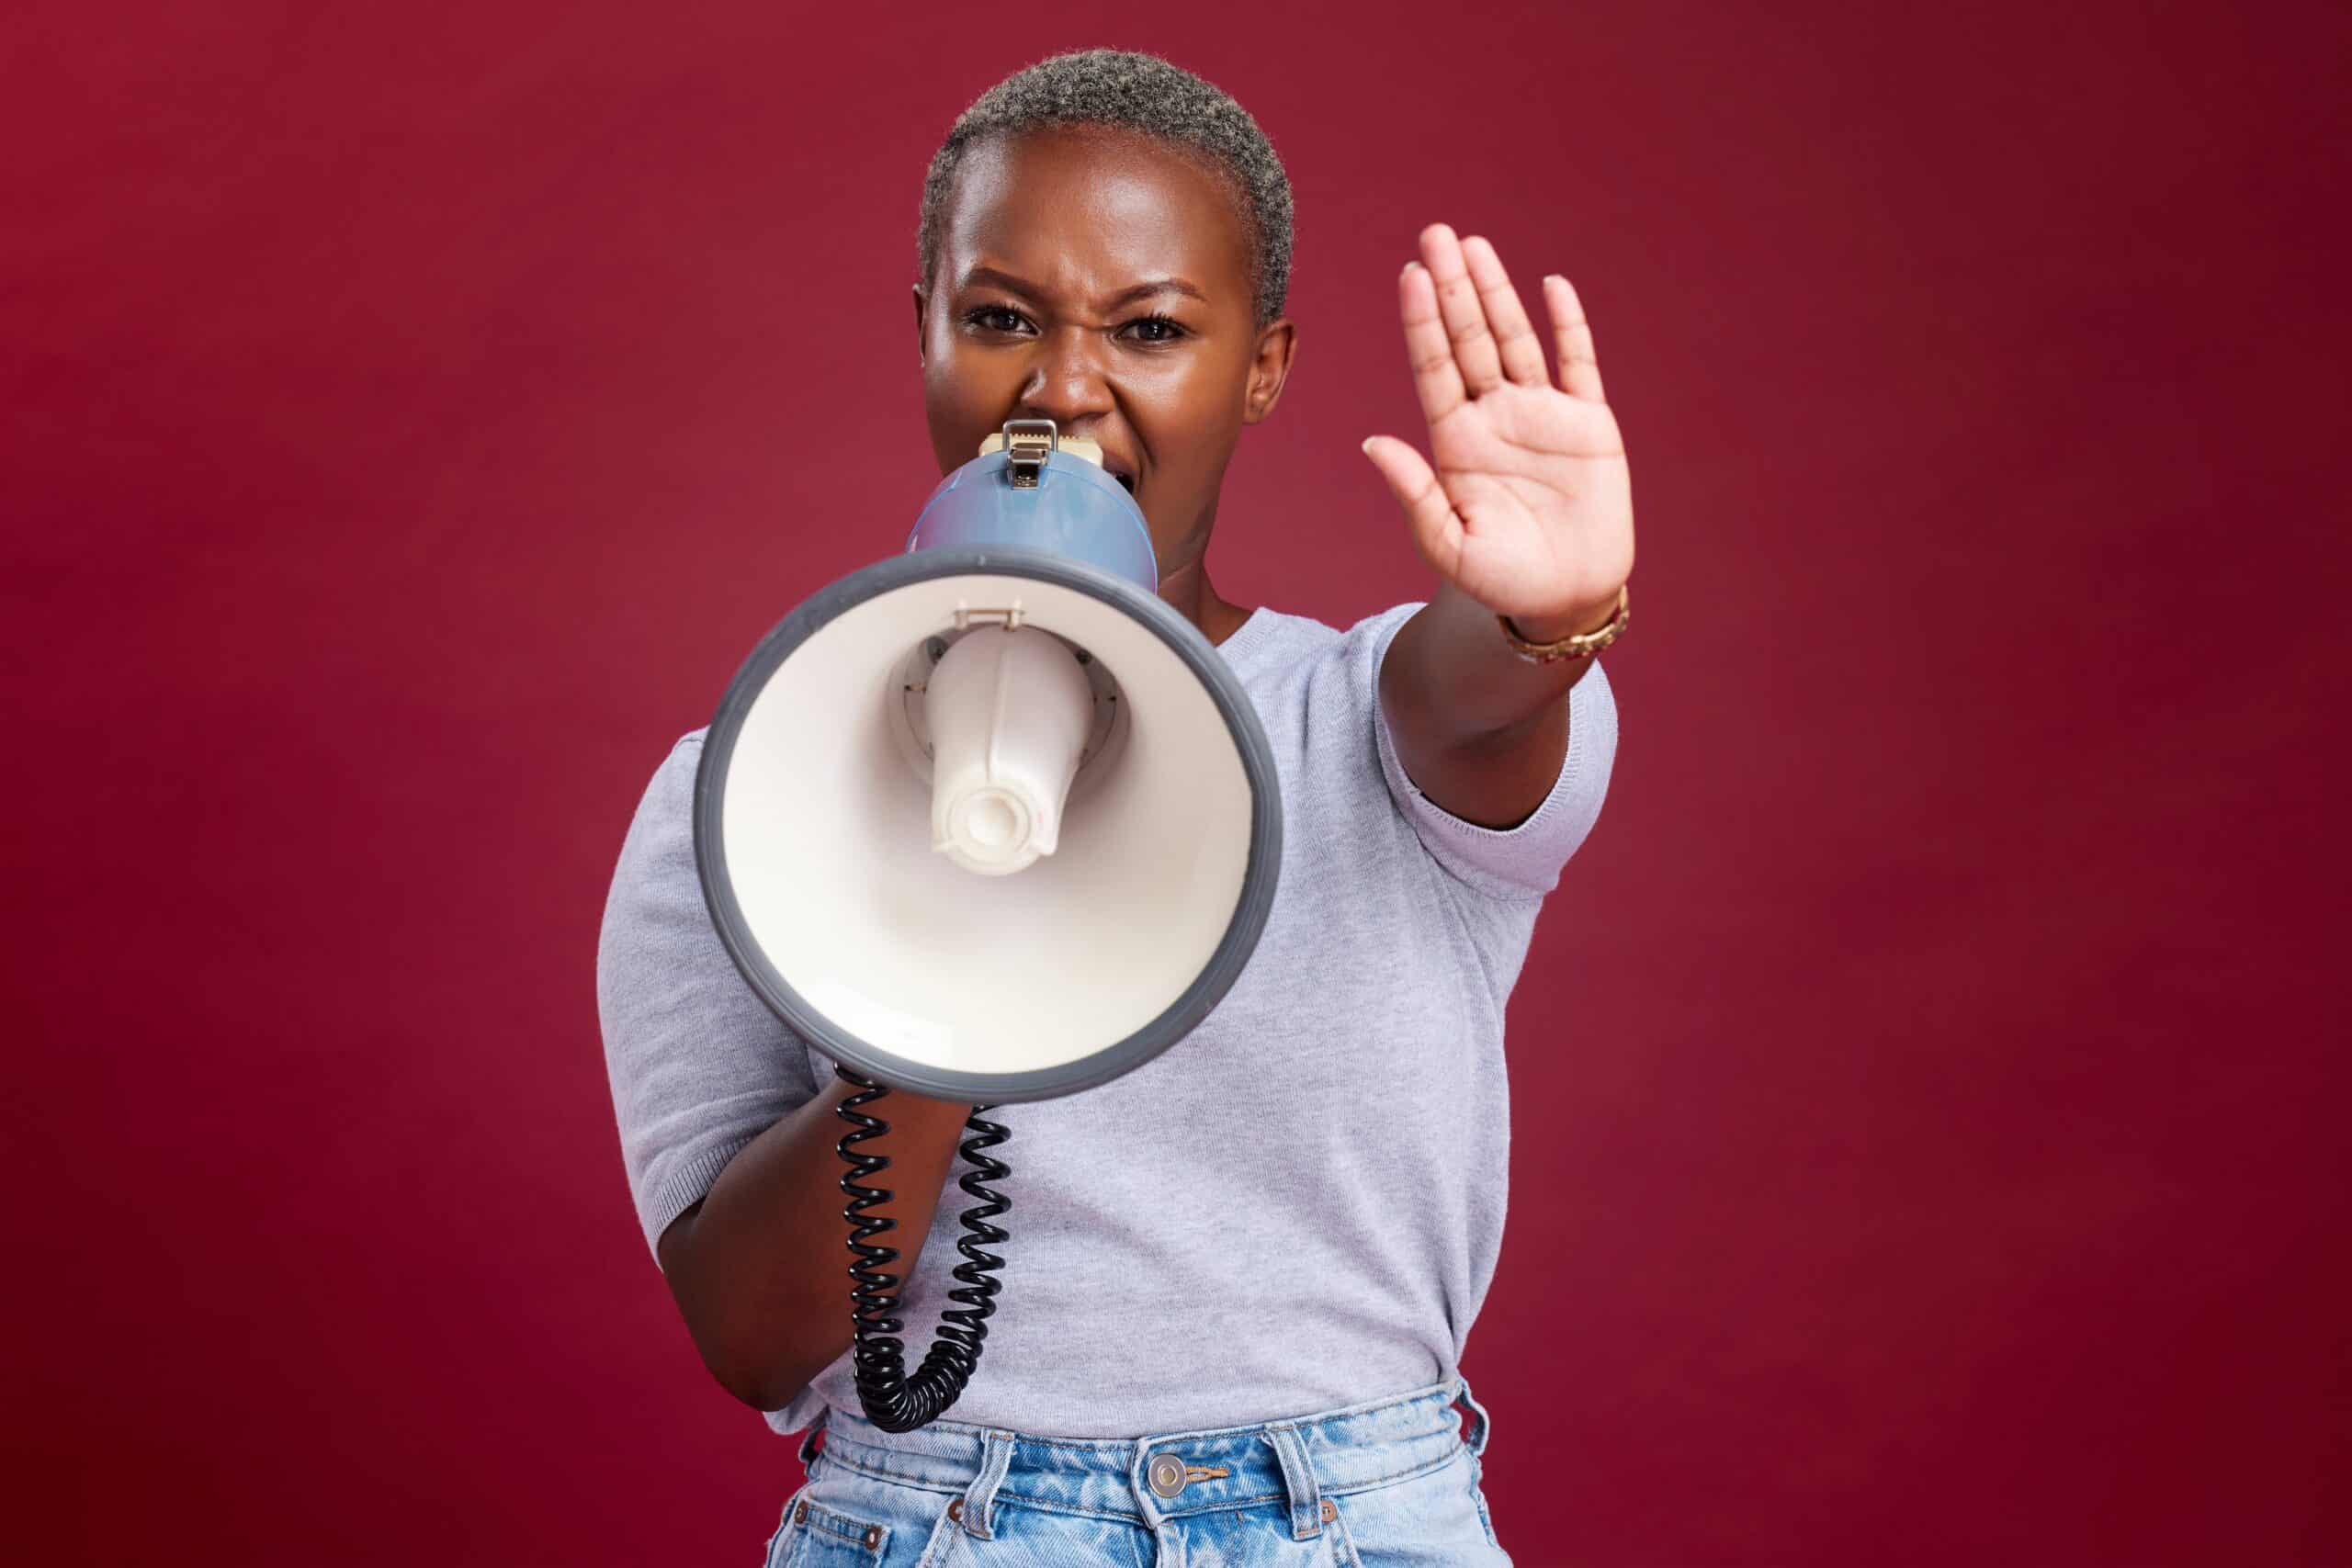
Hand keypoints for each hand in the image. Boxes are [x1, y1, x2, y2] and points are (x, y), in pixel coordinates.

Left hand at [1361, 224, 1633, 635]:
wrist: (1563, 599)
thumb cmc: (1500, 579)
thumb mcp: (1447, 545)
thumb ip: (1415, 494)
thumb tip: (1374, 443)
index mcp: (1456, 441)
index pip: (1434, 368)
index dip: (1422, 321)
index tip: (1410, 276)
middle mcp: (1495, 417)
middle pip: (1469, 339)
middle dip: (1453, 287)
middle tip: (1435, 235)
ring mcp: (1542, 415)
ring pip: (1516, 339)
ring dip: (1496, 293)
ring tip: (1474, 245)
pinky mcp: (1589, 425)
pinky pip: (1578, 364)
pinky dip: (1568, 326)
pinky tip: (1551, 286)